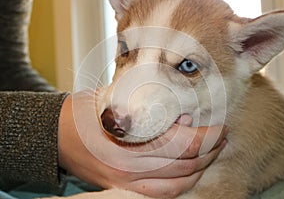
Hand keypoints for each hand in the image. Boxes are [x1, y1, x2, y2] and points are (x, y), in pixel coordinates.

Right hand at [58, 90, 226, 197]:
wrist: (57, 136)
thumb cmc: (85, 113)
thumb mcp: (116, 100)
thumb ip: (151, 109)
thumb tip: (185, 119)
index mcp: (127, 143)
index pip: (183, 145)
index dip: (208, 136)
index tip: (220, 126)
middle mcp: (128, 170)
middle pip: (185, 167)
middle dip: (210, 152)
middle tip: (221, 138)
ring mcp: (125, 184)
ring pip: (178, 186)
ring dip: (200, 170)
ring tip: (211, 153)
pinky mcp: (122, 190)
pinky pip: (162, 195)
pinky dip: (182, 184)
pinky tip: (191, 171)